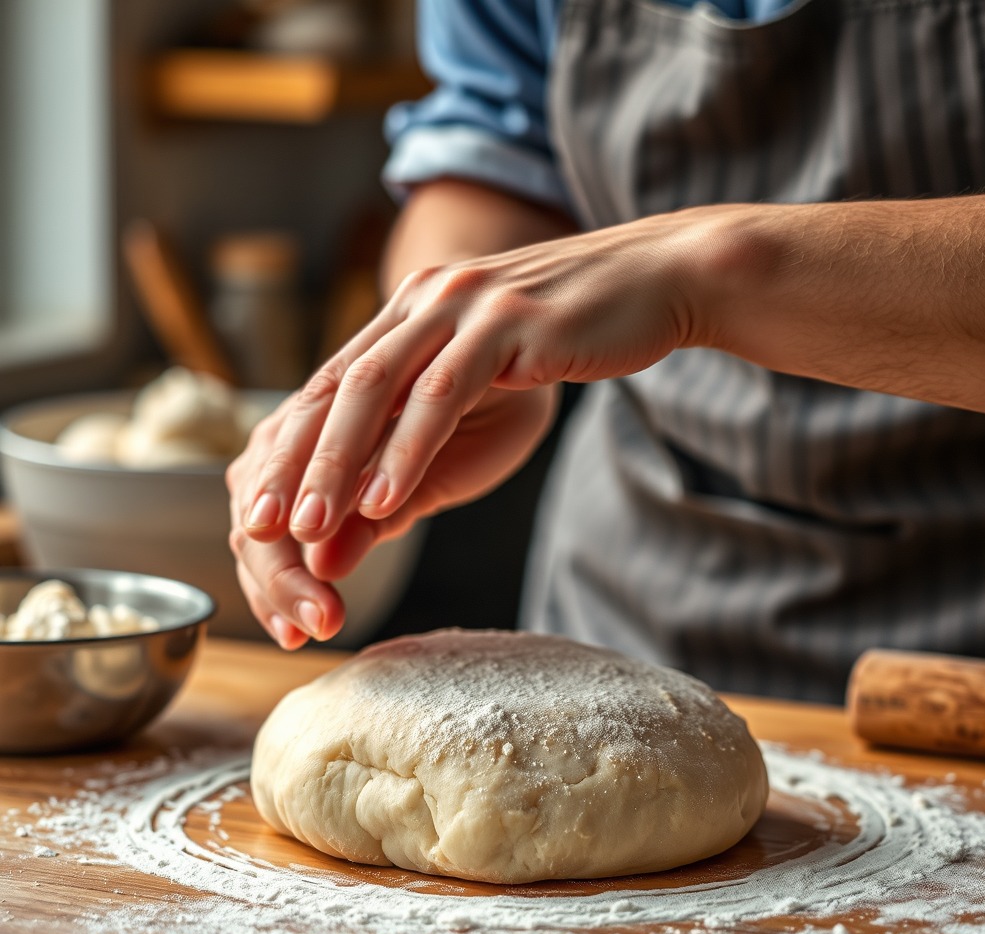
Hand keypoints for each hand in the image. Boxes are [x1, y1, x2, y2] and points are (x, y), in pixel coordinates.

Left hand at [229, 211, 697, 645]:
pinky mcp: (506, 323)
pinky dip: (408, 449)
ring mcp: (464, 306)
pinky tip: (387, 500)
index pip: (332, 386)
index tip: (256, 512)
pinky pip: (443, 393)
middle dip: (293, 461)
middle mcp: (425, 300)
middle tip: (257, 525)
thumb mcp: (488, 397)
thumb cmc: (573, 340)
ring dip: (338, 463)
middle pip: (338, 387)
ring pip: (379, 389)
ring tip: (310, 527)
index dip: (288, 450)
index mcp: (413, 311)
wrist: (656, 282)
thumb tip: (362, 523)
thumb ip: (423, 454)